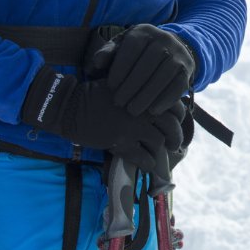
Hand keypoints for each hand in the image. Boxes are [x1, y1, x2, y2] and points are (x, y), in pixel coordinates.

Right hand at [21, 67, 181, 171]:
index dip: (179, 118)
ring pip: (159, 142)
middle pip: (172, 126)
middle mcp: (143, 108)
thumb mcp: (124, 84)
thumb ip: (143, 92)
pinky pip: (143, 157)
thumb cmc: (96, 93)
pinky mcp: (121, 142)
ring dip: (162, 152)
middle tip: (174, 145)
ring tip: (161, 157)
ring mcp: (133, 126)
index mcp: (146, 92)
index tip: (177, 124)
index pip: (175, 107)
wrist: (70, 106)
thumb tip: (162, 106)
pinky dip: (148, 163)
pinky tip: (148, 164)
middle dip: (176, 138)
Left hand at [98, 24, 196, 115]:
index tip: (111, 87)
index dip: (120, 68)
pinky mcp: (187, 68)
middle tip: (119, 103)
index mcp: (144, 31)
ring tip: (133, 110)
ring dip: (148, 95)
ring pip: (164, 74)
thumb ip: (108, 54)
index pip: (132, 47)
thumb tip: (96, 63)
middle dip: (132, 85)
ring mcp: (178, 53)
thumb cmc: (137, 53)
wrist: (170, 50)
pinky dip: (166, 99)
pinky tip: (153, 111)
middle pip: (149, 62)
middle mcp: (164, 38)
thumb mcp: (121, 48)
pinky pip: (179, 85)